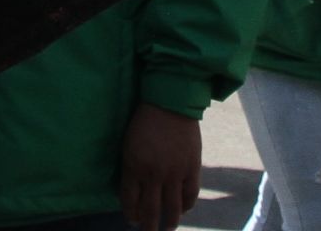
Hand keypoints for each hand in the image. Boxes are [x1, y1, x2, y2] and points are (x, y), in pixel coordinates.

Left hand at [119, 103, 199, 230]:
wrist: (171, 102)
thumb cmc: (144, 121)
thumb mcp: (129, 145)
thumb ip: (131, 168)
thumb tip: (135, 190)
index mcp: (134, 167)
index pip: (130, 201)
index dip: (131, 214)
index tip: (132, 220)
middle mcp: (153, 175)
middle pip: (150, 211)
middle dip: (148, 227)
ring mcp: (174, 173)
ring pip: (172, 208)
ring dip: (169, 223)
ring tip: (167, 228)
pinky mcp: (192, 168)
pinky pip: (190, 194)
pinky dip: (187, 205)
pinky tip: (183, 209)